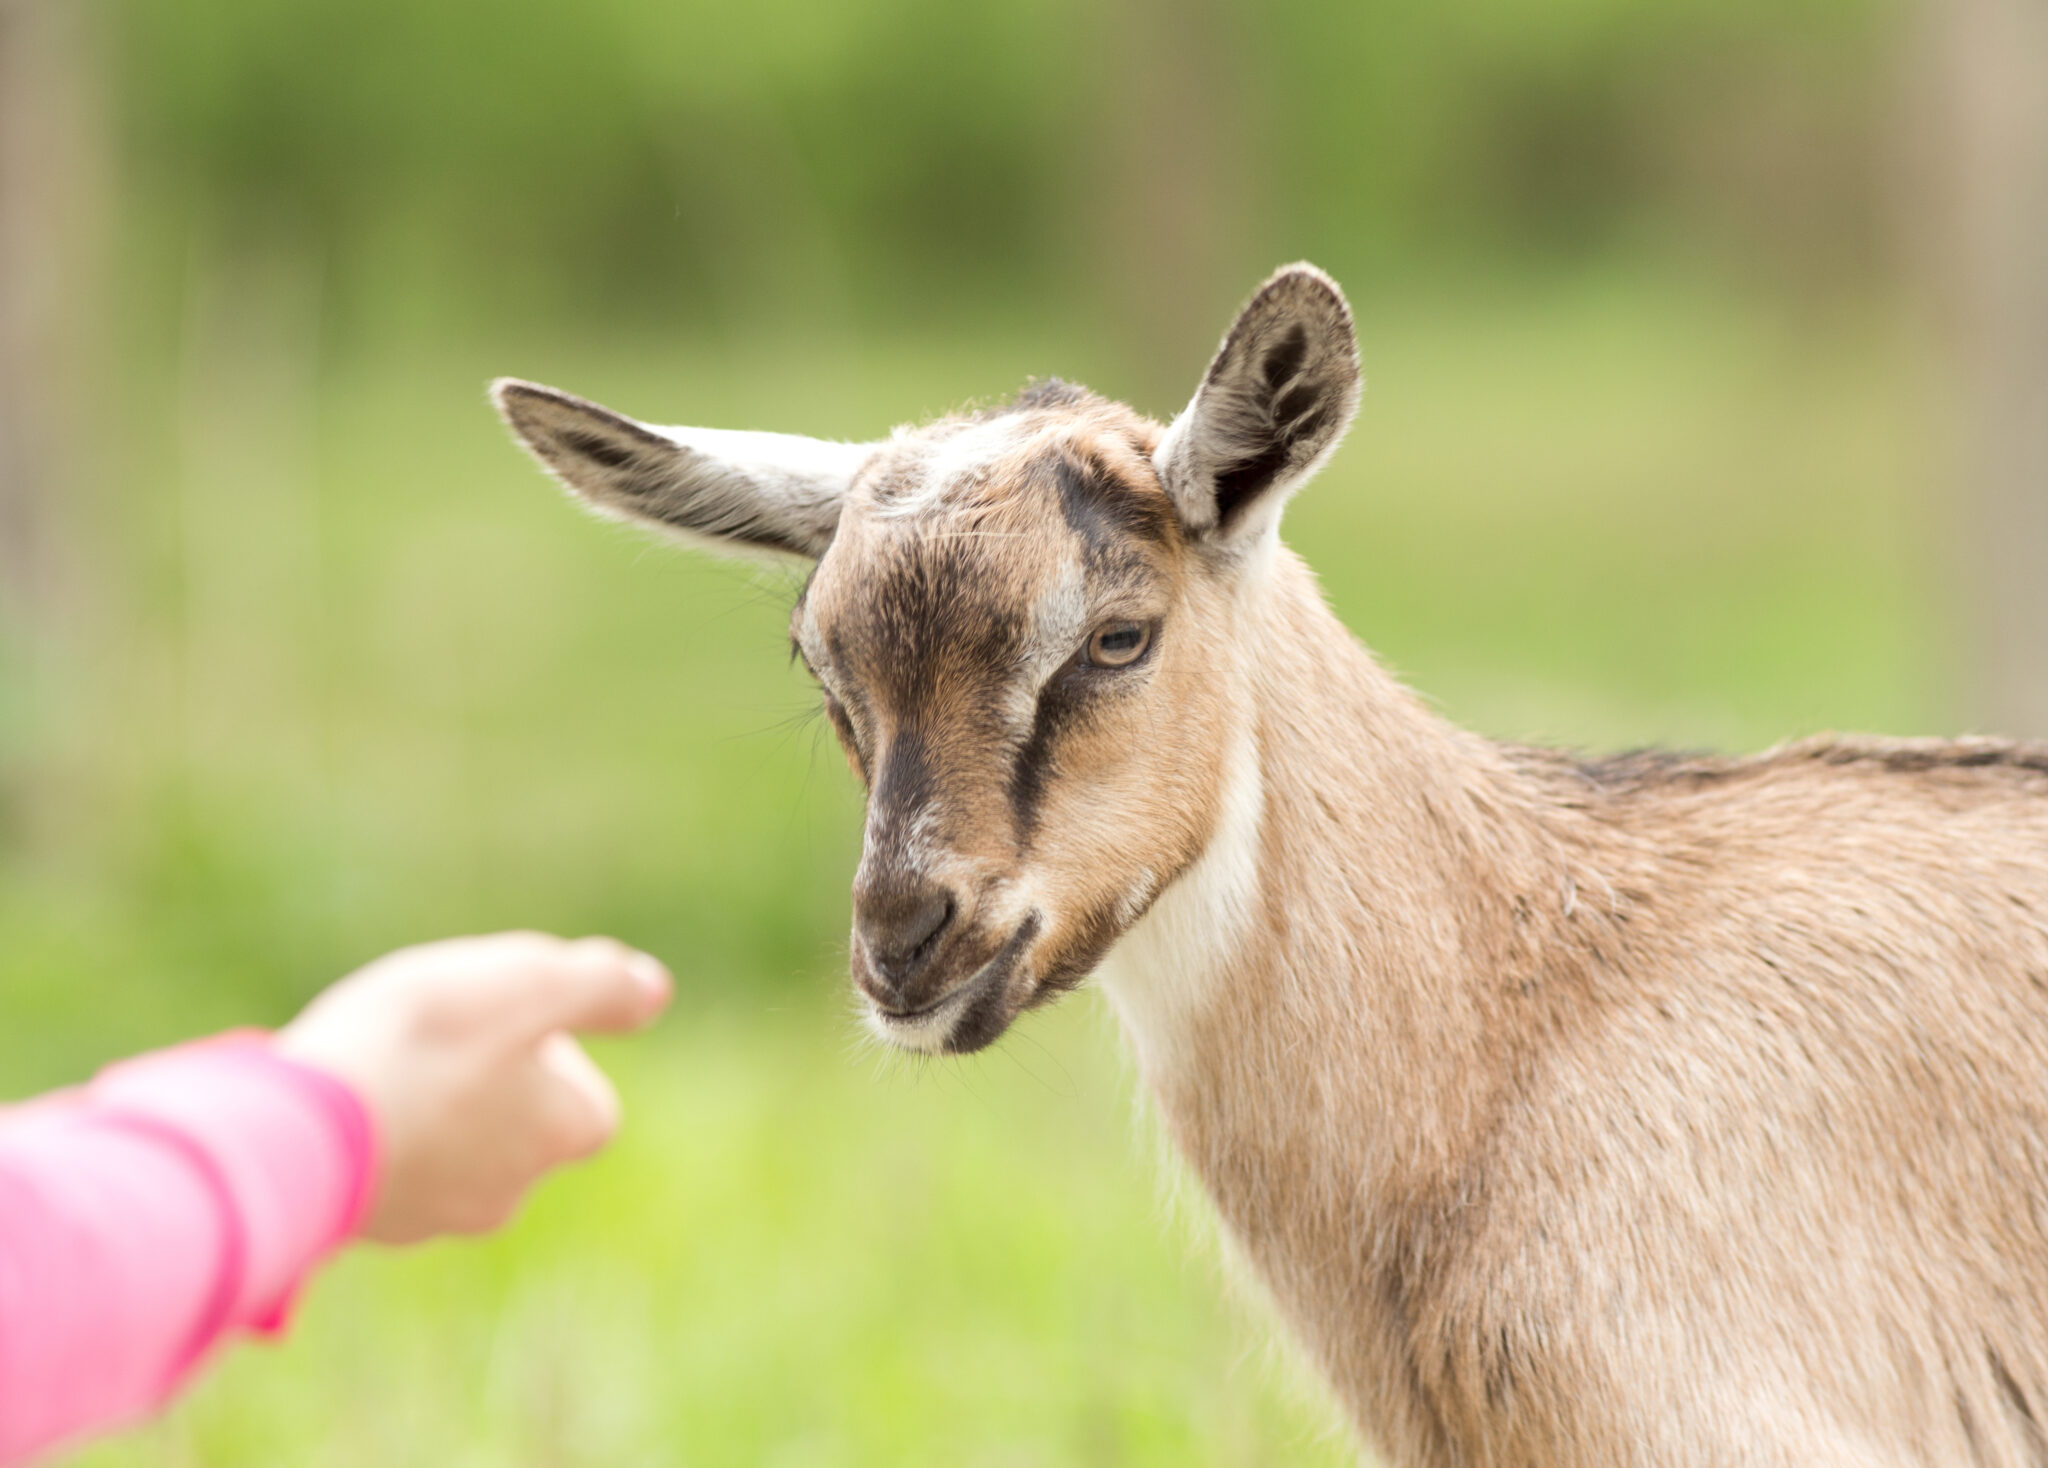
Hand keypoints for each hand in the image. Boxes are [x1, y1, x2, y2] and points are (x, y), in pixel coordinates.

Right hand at [276, 932, 671, 1244]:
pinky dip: (371, 1139)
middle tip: (438, 1034)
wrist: (302, 1122)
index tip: (509, 1020)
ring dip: (426, 1111)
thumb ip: (601, 985)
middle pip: (517, 1132)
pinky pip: (382, 1174)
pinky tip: (336, 1100)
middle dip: (487, 1085)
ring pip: (448, 1156)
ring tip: (383, 1062)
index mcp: (561, 1134)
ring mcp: (430, 1217)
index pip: (587, 1104)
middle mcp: (506, 1192)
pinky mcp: (361, 1227)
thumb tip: (653, 990)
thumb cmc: (426, 1040)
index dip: (557, 1056)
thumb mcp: (531, 981)